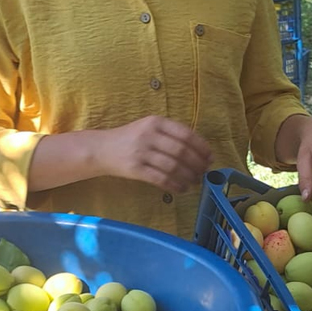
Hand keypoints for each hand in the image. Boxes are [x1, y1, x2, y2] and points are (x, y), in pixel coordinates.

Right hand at [98, 116, 212, 192]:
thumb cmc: (131, 138)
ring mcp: (141, 152)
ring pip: (173, 167)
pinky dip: (175, 185)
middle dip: (198, 163)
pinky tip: (182, 189)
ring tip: (195, 181)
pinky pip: (161, 179)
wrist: (101, 149)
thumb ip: (171, 134)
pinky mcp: (135, 169)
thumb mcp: (149, 127)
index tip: (210, 157)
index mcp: (155, 122)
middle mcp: (149, 135)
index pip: (186, 134)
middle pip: (181, 151)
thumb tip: (200, 151)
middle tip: (204, 171)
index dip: (201, 147)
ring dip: (188, 176)